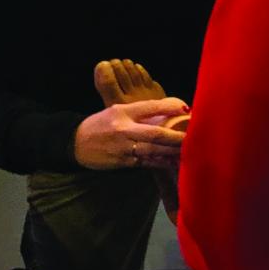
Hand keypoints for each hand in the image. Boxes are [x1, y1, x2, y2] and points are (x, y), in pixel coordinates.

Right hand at [73, 97, 188, 171]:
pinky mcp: (123, 162)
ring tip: (187, 150)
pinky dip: (160, 162)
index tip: (185, 108)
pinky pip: (146, 162)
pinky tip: (172, 162)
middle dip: (175, 136)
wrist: (76, 143)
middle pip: (155, 133)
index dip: (169, 107)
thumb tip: (164, 114)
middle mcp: (124, 129)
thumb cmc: (100, 125)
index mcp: (122, 112)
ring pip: (153, 150)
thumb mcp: (115, 112)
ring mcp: (124, 147)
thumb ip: (137, 113)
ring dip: (171, 151)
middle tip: (192, 136)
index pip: (149, 107)